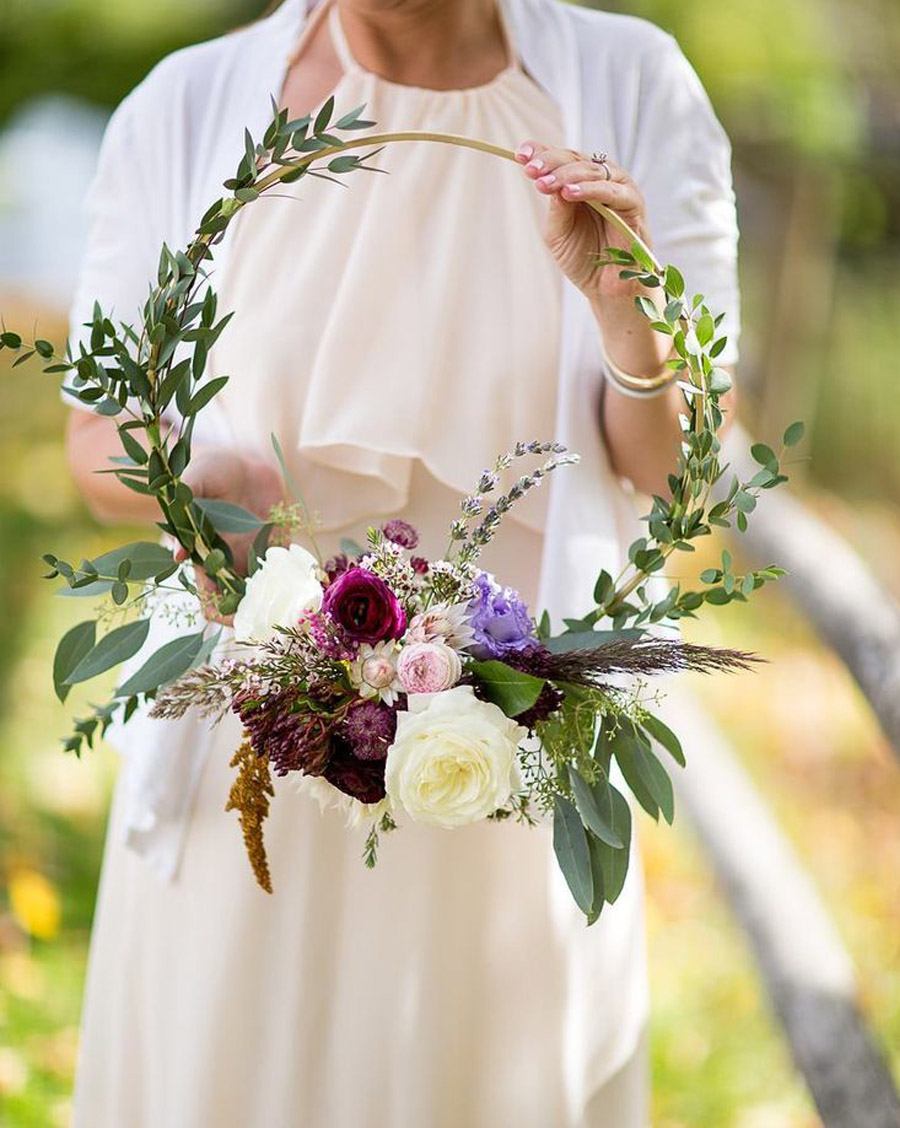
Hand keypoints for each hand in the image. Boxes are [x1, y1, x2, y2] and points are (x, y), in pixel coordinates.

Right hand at [179, 448, 284, 624]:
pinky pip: (288, 571)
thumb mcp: (193, 485)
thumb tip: (177, 554)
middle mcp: (232, 561)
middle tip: (272, 617)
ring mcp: (257, 555)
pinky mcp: (278, 544)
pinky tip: (304, 587)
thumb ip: (184, 514)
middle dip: (255, 614)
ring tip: (291, 607)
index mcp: (207, 556)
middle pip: (242, 604)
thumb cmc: (210, 470)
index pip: (210, 599)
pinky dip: (296, 582)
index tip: (236, 619)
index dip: (220, 614)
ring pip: (266, 593)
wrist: (241, 458)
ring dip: (278, 602)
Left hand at [516, 141, 649, 302]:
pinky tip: (568, 193)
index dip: (542, 153)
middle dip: (550, 162)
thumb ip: (555, 208)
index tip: (520, 154)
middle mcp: (600, 181)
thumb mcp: (558, 233)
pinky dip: (590, 189)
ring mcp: (618, 190)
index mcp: (580, 184)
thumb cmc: (583, 259)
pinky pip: (612, 191)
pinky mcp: (633, 205)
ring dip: (566, 174)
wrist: (606, 289)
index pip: (561, 159)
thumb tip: (549, 180)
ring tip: (544, 184)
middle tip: (531, 170)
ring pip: (592, 171)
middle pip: (575, 159)